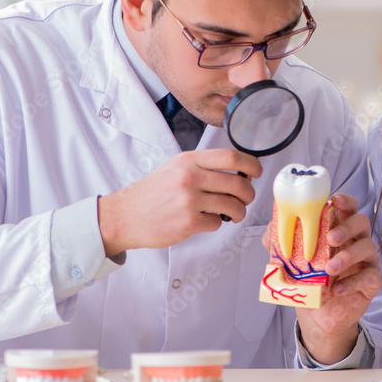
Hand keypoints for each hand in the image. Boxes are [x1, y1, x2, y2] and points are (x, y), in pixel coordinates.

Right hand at [99, 149, 261, 255]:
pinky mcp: (188, 222)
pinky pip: (217, 223)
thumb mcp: (174, 168)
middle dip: (248, 193)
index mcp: (189, 160)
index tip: (256, 172)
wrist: (125, 215)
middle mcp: (190, 177)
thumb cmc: (150, 193)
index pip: (231, 156)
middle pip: (237, 183)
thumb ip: (202, 167)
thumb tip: (235, 171)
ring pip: (232, 205)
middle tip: (246, 198)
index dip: (251, 164)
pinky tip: (205, 221)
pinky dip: (216, 224)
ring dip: (238, 212)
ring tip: (232, 214)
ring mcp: (189, 200)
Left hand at [292, 194, 381, 364]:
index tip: (335, 201)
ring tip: (329, 269)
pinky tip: (336, 288)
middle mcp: (356, 241)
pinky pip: (371, 277)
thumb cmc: (309, 280)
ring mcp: (367, 261)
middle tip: (330, 238)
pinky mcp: (372, 282)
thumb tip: (272, 225)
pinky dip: (352, 282)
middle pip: (361, 222)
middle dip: (347, 227)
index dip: (345, 201)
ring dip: (348, 256)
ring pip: (368, 247)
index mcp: (339, 229)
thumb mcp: (289, 259)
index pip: (348, 208)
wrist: (317, 314)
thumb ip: (279, 241)